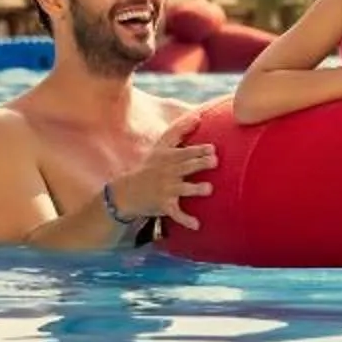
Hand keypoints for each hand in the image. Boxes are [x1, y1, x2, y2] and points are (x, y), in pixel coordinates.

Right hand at [110, 116, 217, 231]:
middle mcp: (168, 172)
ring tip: (209, 189)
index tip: (212, 149)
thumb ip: (179, 130)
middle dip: (199, 164)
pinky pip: (176, 214)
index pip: (185, 151)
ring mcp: (166, 190)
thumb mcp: (160, 147)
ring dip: (195, 189)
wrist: (127, 192)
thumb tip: (198, 115)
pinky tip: (197, 225)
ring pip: (183, 189)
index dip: (198, 150)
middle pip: (186, 167)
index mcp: (169, 158)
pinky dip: (186, 220)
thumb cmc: (150, 166)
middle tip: (215, 162)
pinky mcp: (164, 206)